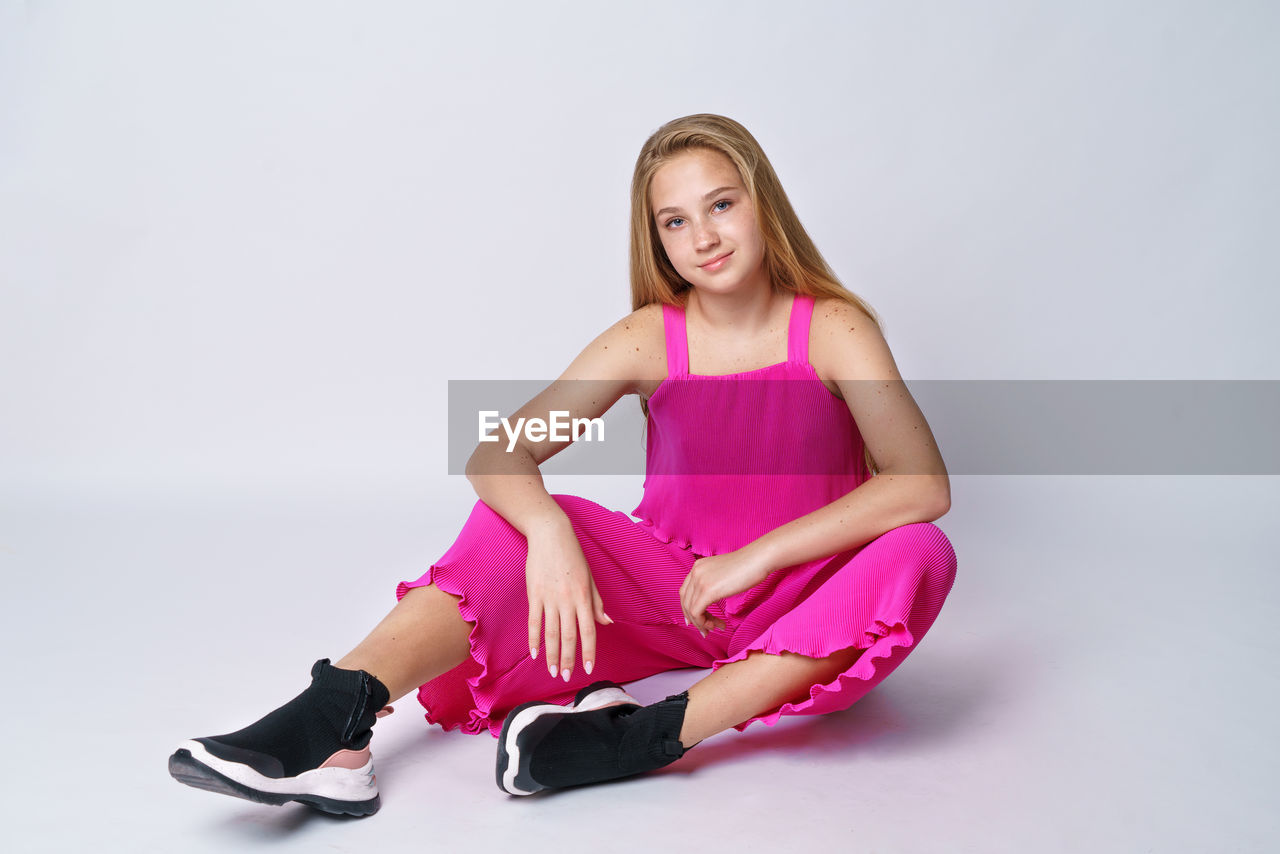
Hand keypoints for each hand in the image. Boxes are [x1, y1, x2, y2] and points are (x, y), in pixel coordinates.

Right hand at [525, 524, 611, 681]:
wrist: (550, 535)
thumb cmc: (572, 555)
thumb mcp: (589, 577)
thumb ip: (596, 602)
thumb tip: (606, 622)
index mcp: (583, 596)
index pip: (588, 630)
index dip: (589, 652)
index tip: (588, 669)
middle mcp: (566, 600)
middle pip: (567, 636)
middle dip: (567, 659)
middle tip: (565, 678)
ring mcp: (548, 598)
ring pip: (550, 633)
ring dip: (551, 655)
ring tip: (551, 671)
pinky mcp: (534, 594)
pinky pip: (534, 621)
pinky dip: (534, 639)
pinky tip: (535, 653)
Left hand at [678, 547, 772, 637]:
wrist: (759, 559)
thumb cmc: (748, 566)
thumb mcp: (723, 573)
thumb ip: (713, 581)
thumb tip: (712, 595)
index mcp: (698, 566)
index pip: (685, 591)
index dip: (688, 608)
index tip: (697, 620)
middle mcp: (695, 572)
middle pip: (685, 601)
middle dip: (694, 618)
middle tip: (705, 629)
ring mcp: (700, 580)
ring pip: (690, 609)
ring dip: (701, 623)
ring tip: (714, 629)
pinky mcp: (708, 590)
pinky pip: (697, 612)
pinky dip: (704, 623)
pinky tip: (717, 625)